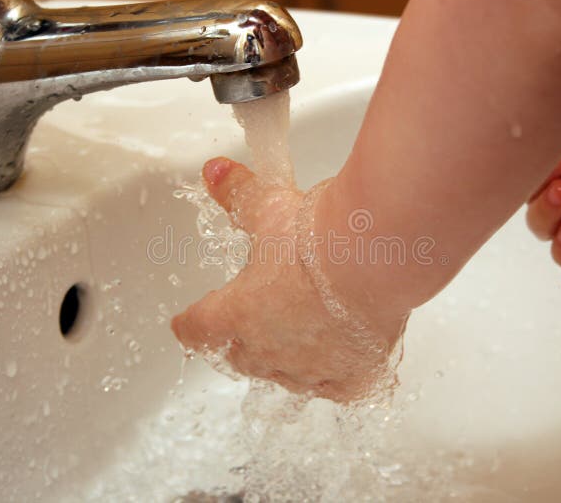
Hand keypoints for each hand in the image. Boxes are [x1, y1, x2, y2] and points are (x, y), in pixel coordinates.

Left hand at [171, 157, 408, 401]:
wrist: (374, 255)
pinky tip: (341, 367)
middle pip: (242, 357)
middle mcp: (268, 350)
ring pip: (287, 376)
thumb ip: (238, 194)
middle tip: (251, 324)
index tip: (185, 323)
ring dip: (287, 360)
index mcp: (236, 313)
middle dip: (242, 342)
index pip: (198, 328)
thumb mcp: (268, 206)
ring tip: (298, 340)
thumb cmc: (318, 235)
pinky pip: (338, 388)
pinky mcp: (353, 376)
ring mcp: (311, 368)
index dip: (191, 324)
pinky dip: (337, 378)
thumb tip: (214, 172)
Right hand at [526, 72, 560, 269]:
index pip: (518, 175)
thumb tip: (529, 138)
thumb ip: (548, 123)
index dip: (520, 168)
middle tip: (560, 168)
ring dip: (545, 214)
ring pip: (543, 228)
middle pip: (526, 201)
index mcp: (553, 156)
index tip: (540, 148)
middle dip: (535, 188)